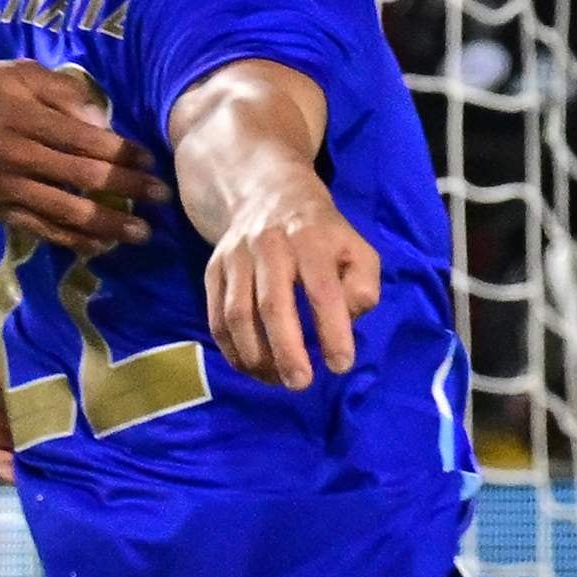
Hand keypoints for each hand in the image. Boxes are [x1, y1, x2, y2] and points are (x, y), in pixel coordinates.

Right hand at [0, 61, 155, 252]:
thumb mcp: (15, 72)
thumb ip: (61, 91)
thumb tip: (102, 119)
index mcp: (25, 118)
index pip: (88, 142)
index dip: (125, 154)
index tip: (153, 161)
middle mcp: (17, 157)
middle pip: (85, 180)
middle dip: (130, 191)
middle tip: (164, 199)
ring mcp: (6, 188)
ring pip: (66, 213)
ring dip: (109, 226)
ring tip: (142, 233)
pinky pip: (42, 231)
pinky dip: (73, 241)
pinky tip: (101, 245)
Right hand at [204, 174, 381, 387]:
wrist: (268, 193)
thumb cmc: (322, 234)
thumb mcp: (356, 249)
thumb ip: (363, 285)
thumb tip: (347, 321)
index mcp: (311, 238)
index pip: (322, 290)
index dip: (332, 331)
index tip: (341, 365)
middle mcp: (268, 244)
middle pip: (272, 304)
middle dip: (286, 351)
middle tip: (301, 383)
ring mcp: (235, 257)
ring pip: (237, 314)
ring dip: (255, 356)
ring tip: (276, 380)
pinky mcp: (213, 269)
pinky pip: (216, 316)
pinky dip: (231, 349)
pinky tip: (251, 367)